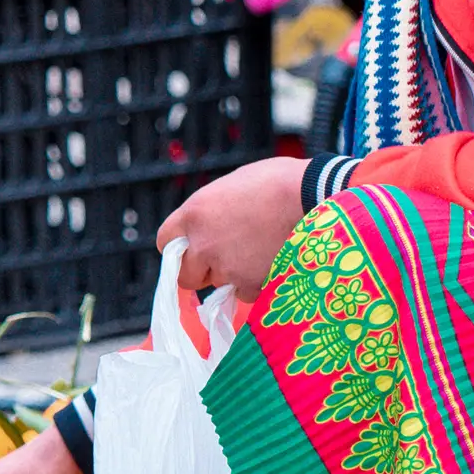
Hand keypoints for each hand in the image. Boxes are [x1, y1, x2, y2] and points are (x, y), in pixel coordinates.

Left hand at [155, 154, 313, 296]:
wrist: (309, 196)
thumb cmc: (275, 182)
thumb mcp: (230, 187)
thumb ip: (211, 212)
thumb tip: (209, 226)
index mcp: (194, 214)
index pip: (165, 242)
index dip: (178, 247)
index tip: (190, 248)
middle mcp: (203, 244)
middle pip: (185, 276)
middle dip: (201, 271)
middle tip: (222, 260)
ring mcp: (226, 267)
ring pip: (219, 284)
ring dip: (232, 275)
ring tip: (258, 252)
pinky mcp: (249, 283)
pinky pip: (245, 292)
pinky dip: (255, 283)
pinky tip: (271, 262)